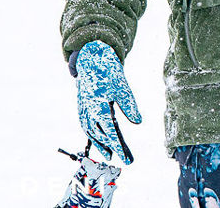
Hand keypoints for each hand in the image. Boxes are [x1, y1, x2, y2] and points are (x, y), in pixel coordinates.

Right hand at [73, 40, 141, 163]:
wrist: (90, 59)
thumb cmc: (108, 72)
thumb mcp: (123, 87)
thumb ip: (129, 106)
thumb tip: (137, 122)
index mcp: (99, 107)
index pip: (110, 132)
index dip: (118, 146)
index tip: (126, 158)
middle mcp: (89, 112)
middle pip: (101, 136)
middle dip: (113, 149)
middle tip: (126, 160)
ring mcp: (83, 110)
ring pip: (91, 133)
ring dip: (101, 144)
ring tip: (111, 154)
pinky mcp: (82, 108)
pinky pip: (87, 126)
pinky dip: (94, 135)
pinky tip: (102, 139)